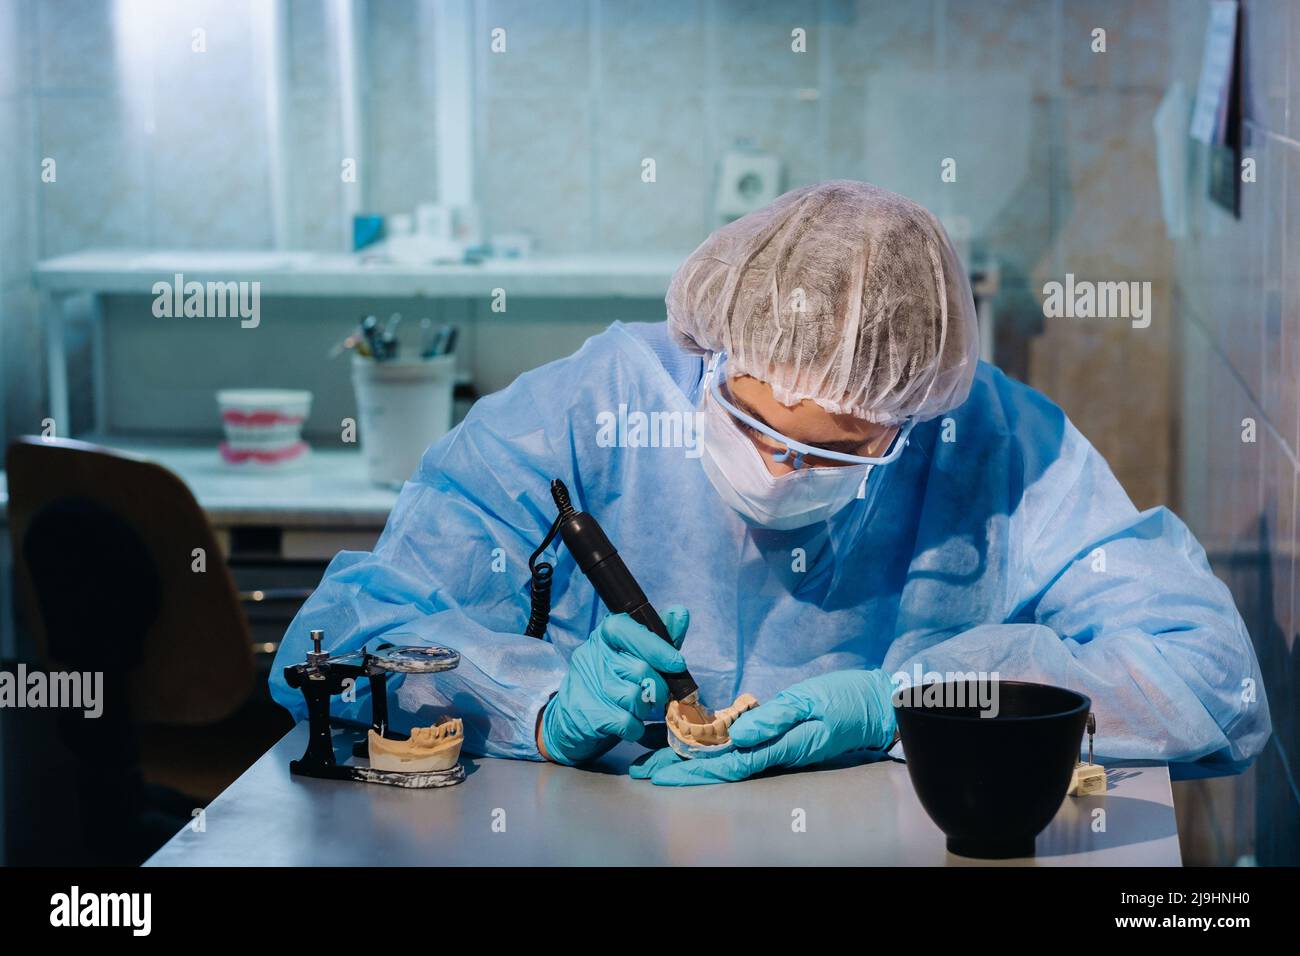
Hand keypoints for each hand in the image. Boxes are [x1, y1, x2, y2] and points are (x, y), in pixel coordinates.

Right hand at [539, 607, 688, 764]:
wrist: (570, 721)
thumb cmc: (610, 683)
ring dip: (646, 709)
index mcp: (604, 637)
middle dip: (659, 688)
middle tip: (658, 696)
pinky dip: (636, 728)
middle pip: (640, 669)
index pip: (625, 629)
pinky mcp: (588, 714)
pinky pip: (626, 722)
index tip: (677, 664)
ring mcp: (588, 685)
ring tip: (640, 709)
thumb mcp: (632, 657)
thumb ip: (658, 638)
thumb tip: (680, 613)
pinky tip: (630, 725)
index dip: (655, 646)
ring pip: (635, 697)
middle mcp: (592, 655)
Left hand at [630, 668, 895, 785]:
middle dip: (681, 771)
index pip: (725, 765)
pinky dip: (715, 750)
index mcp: (780, 747)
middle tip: (644, 772)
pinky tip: (698, 748)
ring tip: (659, 762)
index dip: (690, 770)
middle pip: (719, 768)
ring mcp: (778, 748)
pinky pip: (742, 750)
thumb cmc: (847, 700)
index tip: (659, 773)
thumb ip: (775, 718)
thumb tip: (737, 734)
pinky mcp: (782, 739)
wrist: (878, 705)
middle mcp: (775, 754)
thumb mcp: (812, 702)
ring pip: (728, 760)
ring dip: (693, 762)